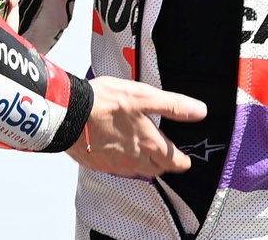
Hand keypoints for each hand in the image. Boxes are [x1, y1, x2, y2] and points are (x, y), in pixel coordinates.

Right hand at [68, 76, 206, 177]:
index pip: (174, 162)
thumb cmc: (104, 103)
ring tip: (142, 151)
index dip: (182, 161)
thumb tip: (200, 111)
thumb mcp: (144, 96)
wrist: (68, 115)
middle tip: (165, 155)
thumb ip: (174, 105)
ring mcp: (115, 165)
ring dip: (143, 164)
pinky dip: (121, 161)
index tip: (185, 159)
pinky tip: (116, 148)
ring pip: (137, 171)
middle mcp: (134, 159)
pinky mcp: (98, 164)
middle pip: (157, 170)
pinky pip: (116, 168)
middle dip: (164, 164)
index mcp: (149, 143)